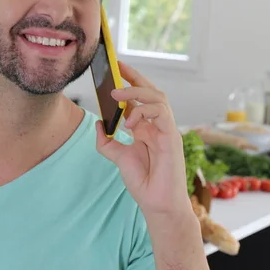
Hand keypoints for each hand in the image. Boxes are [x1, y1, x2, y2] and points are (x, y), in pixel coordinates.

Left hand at [95, 61, 190, 216]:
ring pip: (158, 97)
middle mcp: (157, 125)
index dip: (128, 82)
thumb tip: (98, 122)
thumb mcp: (118, 157)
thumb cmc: (143, 181)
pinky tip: (130, 122)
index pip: (139, 98)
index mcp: (146, 127)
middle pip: (151, 91)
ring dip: (137, 91)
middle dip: (135, 76)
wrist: (157, 203)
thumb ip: (106, 141)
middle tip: (118, 65)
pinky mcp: (172, 137)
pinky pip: (162, 113)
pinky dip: (145, 112)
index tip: (114, 69)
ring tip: (116, 94)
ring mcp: (166, 130)